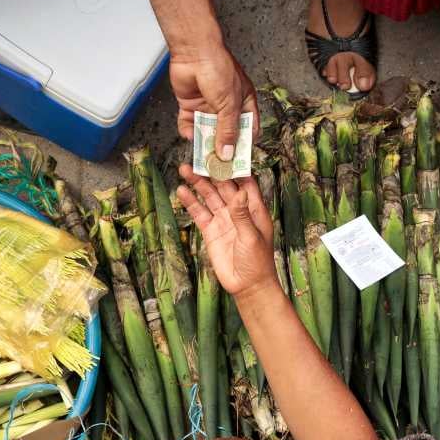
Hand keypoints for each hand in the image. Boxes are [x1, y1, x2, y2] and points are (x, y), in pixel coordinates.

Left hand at [171, 48, 257, 161]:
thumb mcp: (229, 104)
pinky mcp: (191, 105)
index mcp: (244, 104)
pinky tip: (189, 134)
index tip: (239, 161)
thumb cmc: (219, 69)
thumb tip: (228, 154)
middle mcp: (227, 107)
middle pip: (226, 133)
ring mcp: (208, 106)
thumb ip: (228, 130)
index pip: (247, 130)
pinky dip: (188, 130)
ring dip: (204, 141)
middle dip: (222, 147)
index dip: (244, 145)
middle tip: (218, 163)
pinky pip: (189, 123)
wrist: (194, 52)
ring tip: (201, 154)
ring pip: (207, 130)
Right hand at [175, 166, 277, 299]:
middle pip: (223, 185)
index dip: (235, 168)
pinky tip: (181, 191)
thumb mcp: (251, 236)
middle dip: (211, 172)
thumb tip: (238, 192)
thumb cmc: (257, 262)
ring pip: (209, 196)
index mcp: (253, 208)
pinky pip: (199, 213)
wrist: (247, 286)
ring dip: (198, 184)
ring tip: (185, 169)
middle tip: (198, 157)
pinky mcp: (211, 231)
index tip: (224, 153)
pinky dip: (191, 203)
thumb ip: (242, 215)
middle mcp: (238, 210)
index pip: (245, 182)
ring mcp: (223, 219)